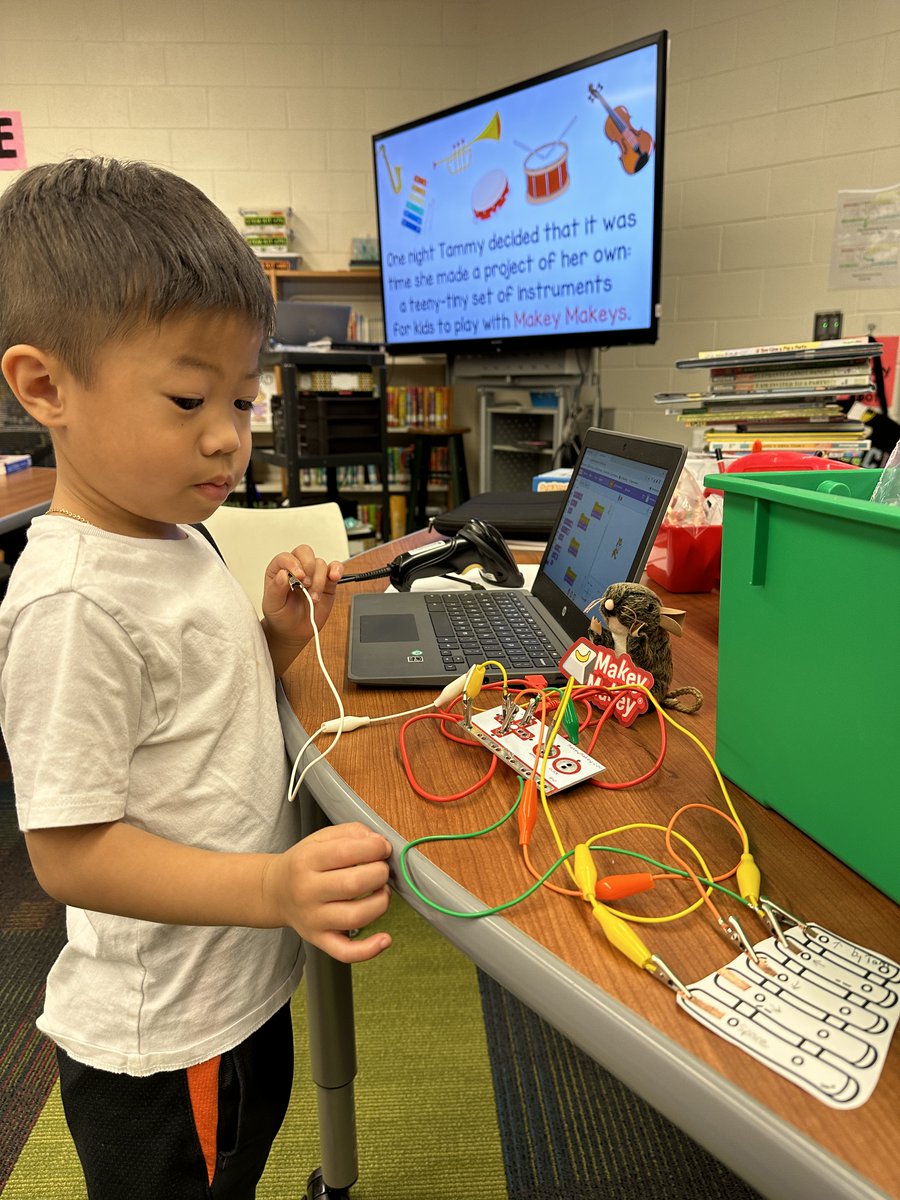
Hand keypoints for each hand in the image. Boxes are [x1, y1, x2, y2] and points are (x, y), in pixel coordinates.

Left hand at [261, 544, 344, 673]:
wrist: (293, 631)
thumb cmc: (280, 615)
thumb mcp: (272, 605)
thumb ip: (276, 589)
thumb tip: (282, 574)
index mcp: (279, 570)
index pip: (286, 557)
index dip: (293, 564)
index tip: (298, 577)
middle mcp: (297, 569)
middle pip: (305, 552)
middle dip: (308, 566)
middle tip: (306, 584)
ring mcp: (313, 574)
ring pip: (320, 563)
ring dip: (319, 580)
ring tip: (314, 598)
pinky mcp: (327, 582)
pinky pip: (335, 568)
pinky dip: (337, 570)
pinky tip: (334, 577)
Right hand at [263, 823, 391, 961]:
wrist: (275, 891)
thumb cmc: (304, 863)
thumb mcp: (321, 838)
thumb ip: (351, 833)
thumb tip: (379, 842)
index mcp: (307, 860)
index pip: (346, 852)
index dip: (374, 848)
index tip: (383, 848)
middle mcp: (307, 891)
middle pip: (354, 885)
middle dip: (380, 874)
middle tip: (381, 870)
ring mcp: (313, 919)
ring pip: (356, 917)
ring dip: (381, 903)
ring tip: (381, 892)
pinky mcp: (320, 940)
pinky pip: (345, 952)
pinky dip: (369, 949)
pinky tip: (385, 939)